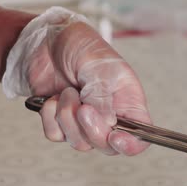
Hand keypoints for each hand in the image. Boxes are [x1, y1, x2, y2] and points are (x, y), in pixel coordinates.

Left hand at [3, 7, 149, 155]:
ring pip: (79, 142)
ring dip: (68, 118)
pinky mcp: (61, 121)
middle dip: (92, 130)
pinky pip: (56, 135)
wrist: (46, 40)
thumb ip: (103, 98)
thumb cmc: (82, 46)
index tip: (116, 137)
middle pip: (107, 145)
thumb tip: (108, 124)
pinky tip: (52, 98)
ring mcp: (84, 120)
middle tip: (83, 108)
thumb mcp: (99, 68)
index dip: (132, 144)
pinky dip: (50, 117)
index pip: (140, 134)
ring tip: (67, 92)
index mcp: (128, 102)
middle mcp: (109, 115)